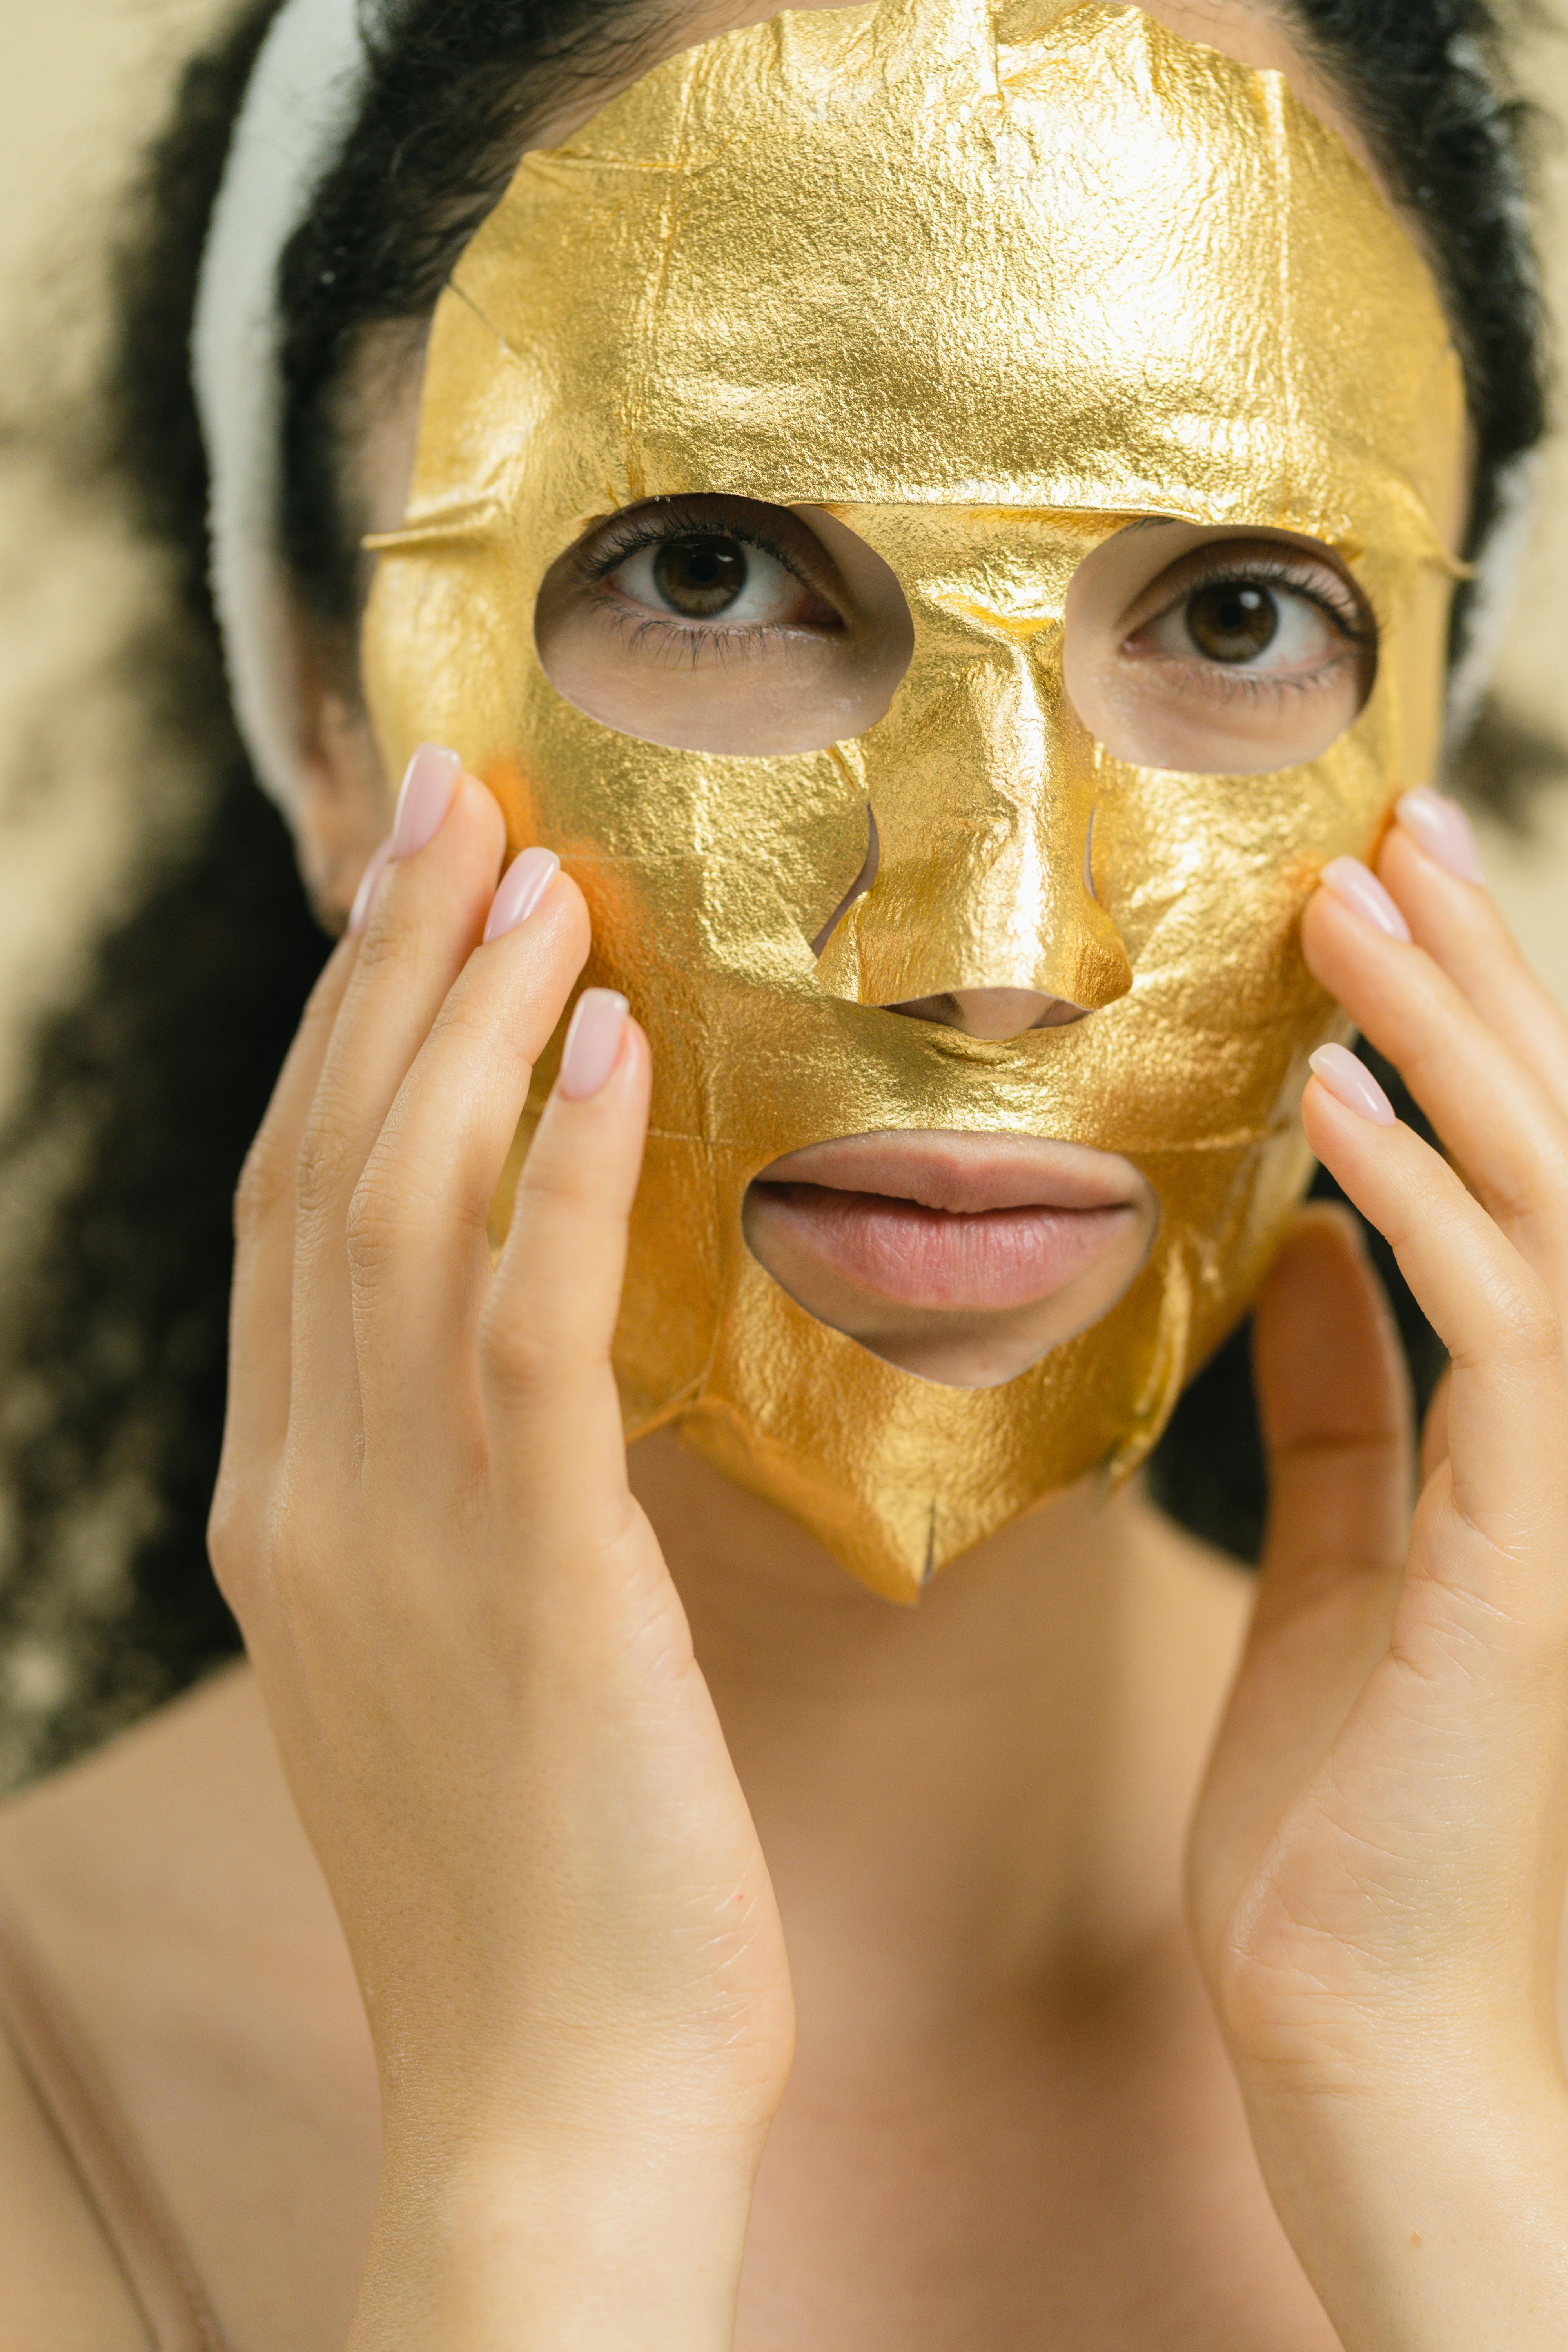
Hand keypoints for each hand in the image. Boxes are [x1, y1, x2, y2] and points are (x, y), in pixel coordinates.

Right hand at [209, 753, 791, 2350]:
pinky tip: (607, 1048)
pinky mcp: (528, 1578)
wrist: (558, 2096)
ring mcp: (396, 1531)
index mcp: (294, 1503)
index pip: (300, 1208)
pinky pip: (523, 1329)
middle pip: (330, 1168)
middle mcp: (311, 1489)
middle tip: (459, 805)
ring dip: (465, 1024)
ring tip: (535, 874)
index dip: (348, 1033)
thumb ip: (462, 1490)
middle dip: (386, 972)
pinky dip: (555, 1173)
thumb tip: (525, 1349)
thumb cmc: (548, 1875)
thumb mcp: (461, 1646)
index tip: (414, 889)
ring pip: (403, 1211)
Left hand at [1187, 789, 1567, 2348]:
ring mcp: (1561, 1486)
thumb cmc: (1344, 1800)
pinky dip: (1418, 1208)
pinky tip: (1334, 1112)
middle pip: (1544, 1155)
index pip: (1506, 1176)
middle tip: (1388, 830)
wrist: (1343, 2003)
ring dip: (1450, 1047)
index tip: (1377, 895)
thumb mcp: (1337, 1549)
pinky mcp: (1526, 1555)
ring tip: (1352, 907)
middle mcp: (1565, 1429)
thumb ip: (1344, 1397)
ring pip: (1543, 1208)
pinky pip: (1493, 1338)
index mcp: (1517, 1423)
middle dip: (1474, 984)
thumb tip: (1306, 1248)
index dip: (1456, 1025)